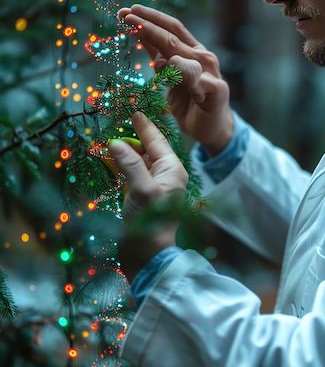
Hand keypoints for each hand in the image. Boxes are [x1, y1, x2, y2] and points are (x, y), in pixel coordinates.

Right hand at [109, 111, 187, 279]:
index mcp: (172, 170)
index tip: (134, 112)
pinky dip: (122, 165)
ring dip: (126, 151)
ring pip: (140, 161)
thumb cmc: (150, 223)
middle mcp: (166, 176)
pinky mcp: (142, 197)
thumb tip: (116, 143)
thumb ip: (130, 164)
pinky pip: (132, 174)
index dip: (145, 126)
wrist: (148, 255)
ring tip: (110, 140)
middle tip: (117, 123)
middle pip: (149, 150)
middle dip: (134, 137)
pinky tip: (111, 161)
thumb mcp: (142, 189)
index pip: (158, 141)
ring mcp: (154, 187)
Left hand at [118, 4, 233, 155]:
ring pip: (184, 56)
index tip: (127, 11)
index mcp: (191, 51)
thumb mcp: (170, 77)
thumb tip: (141, 36)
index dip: (150, 18)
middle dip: (148, 25)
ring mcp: (211, 72)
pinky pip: (198, 80)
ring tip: (138, 33)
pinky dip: (185, 75)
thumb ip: (160, 58)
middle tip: (127, 17)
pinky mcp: (217, 90)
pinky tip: (172, 71)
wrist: (210, 129)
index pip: (170, 28)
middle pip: (172, 37)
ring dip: (161, 45)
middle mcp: (202, 57)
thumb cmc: (190, 102)